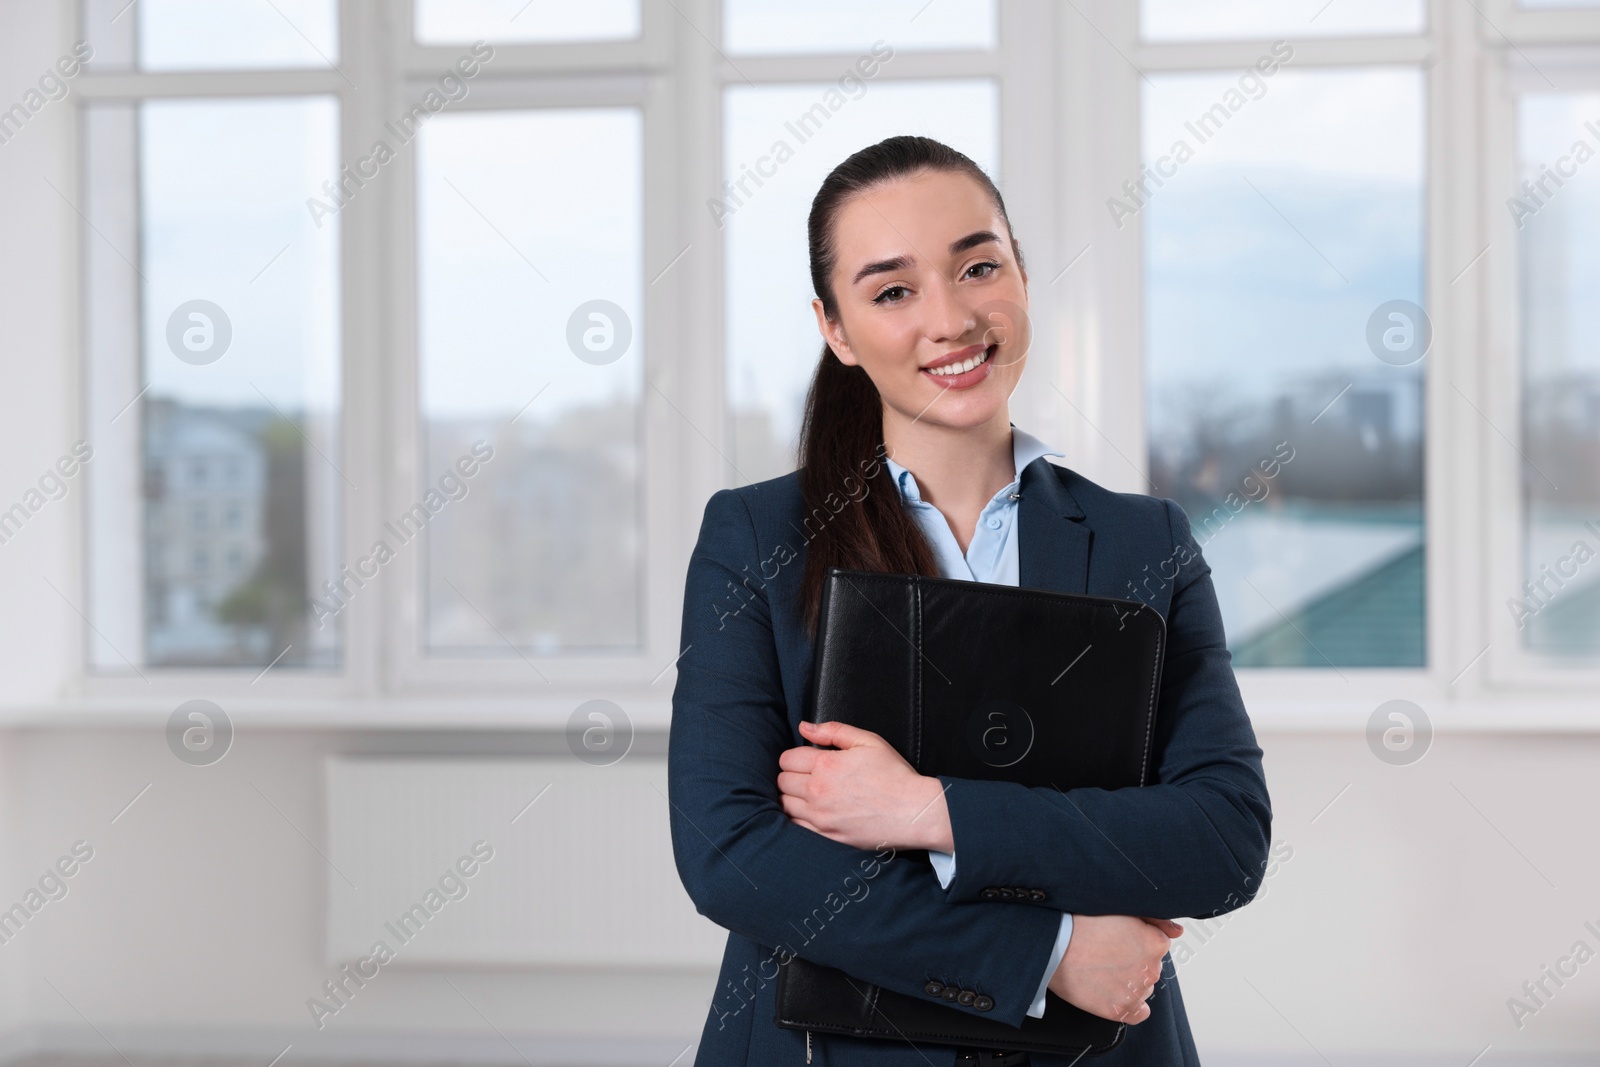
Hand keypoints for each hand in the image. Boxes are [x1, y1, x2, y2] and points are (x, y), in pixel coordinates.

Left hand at [777, 720, 950, 850]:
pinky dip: (798, 818)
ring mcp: (820, 817)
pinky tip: (812, 812)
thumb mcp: (868, 741)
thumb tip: (805, 727)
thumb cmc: (895, 774)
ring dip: (792, 797)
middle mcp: (818, 791)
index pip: (787, 759)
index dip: (795, 757)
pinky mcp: (826, 836)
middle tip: (809, 776)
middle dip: (792, 775)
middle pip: (782, 781)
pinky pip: (795, 826)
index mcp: (826, 765)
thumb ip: (833, 730)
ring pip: (785, 804)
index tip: (807, 760)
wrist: (914, 811)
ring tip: (810, 794)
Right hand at [1048, 915, 1183, 1024]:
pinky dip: (1131, 1005)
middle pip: (1149, 965)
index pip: (1155, 943)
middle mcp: (1152, 969)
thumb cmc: (1081, 921)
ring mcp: (1137, 991)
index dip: (1135, 939)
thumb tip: (1178, 931)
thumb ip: (1155, 919)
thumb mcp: (1120, 908)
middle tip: (1105, 951)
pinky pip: (1139, 1012)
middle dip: (1132, 959)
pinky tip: (1114, 992)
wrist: (1052, 945)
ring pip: (1142, 986)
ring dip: (1129, 980)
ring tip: (1101, 968)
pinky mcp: (1121, 1010)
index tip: (1116, 937)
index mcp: (1156, 943)